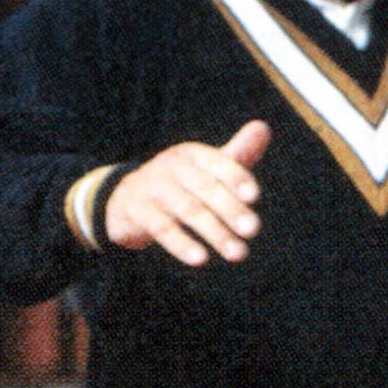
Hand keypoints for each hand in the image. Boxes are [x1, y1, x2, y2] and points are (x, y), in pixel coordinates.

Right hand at [103, 121, 269, 265]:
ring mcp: (153, 189)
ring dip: (214, 232)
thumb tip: (264, 127)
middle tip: (253, 230)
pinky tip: (201, 259)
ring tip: (238, 253)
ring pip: (188, 211)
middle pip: (205, 188)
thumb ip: (237, 153)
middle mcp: (173, 168)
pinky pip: (162, 229)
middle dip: (230, 208)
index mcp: (192, 155)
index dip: (235, 177)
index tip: (254, 196)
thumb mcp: (205, 167)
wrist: (124, 197)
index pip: (217, 163)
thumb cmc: (178, 183)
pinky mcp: (138, 213)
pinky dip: (181, 244)